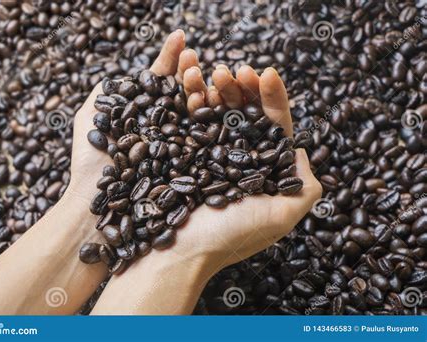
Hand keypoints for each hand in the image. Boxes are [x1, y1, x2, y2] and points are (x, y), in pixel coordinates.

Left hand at [66, 29, 197, 202]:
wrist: (96, 205)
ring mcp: (179, 145)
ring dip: (200, 88)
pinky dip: (211, 118)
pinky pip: (205, 139)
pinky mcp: (190, 166)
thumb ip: (104, 93)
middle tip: (192, 54)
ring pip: (196, 112)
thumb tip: (120, 74)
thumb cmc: (89, 162)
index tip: (179, 36)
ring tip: (201, 69)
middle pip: (181, 93)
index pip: (159, 81)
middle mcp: (164, 128)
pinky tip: (214, 99)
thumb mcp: (89, 118)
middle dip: (188, 70)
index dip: (169, 58)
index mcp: (144, 114)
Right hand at [168, 64, 322, 272]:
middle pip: (246, 116)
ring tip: (216, 71)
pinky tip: (196, 83)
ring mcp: (210, 156)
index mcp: (263, 173)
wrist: (179, 251)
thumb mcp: (281, 217)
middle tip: (238, 69)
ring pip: (219, 114)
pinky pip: (192, 121)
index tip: (268, 73)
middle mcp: (238, 161)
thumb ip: (305, 188)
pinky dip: (195, 100)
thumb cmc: (231, 236)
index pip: (274, 128)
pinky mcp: (184, 154)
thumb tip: (304, 153)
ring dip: (220, 89)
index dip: (273, 99)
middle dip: (245, 89)